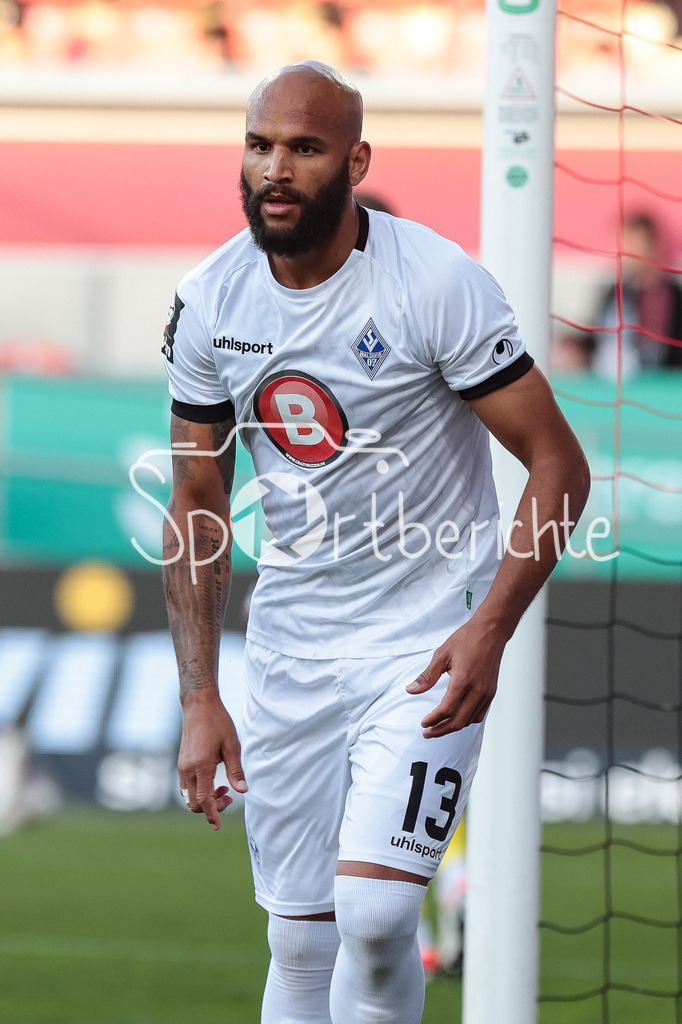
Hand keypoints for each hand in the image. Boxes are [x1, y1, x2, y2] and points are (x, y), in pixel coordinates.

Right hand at [178, 690, 247, 829]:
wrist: (198, 705)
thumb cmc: (218, 723)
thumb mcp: (232, 746)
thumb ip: (236, 771)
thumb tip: (243, 791)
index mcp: (201, 766)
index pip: (204, 800)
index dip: (212, 815)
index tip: (218, 826)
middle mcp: (187, 769)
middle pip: (194, 804)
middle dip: (210, 808)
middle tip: (229, 799)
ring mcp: (182, 767)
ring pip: (189, 797)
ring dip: (205, 800)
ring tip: (224, 790)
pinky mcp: (181, 763)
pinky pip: (187, 787)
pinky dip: (199, 791)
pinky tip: (213, 782)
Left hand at [406, 617, 506, 736]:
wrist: (491, 631)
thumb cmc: (468, 639)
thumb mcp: (442, 655)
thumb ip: (427, 676)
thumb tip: (412, 690)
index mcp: (463, 680)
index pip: (447, 709)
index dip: (434, 720)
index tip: (424, 723)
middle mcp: (477, 689)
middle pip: (459, 720)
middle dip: (441, 730)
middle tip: (428, 732)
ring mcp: (486, 692)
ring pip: (470, 720)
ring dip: (454, 726)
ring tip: (440, 727)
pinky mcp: (491, 691)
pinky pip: (480, 713)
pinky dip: (467, 720)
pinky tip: (458, 717)